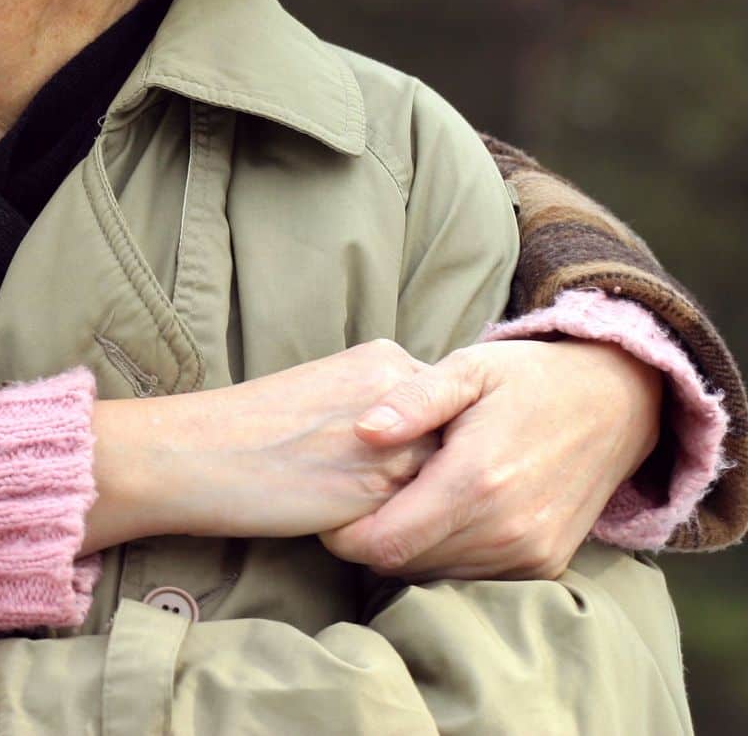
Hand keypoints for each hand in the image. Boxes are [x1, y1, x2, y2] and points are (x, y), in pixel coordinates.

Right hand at [90, 339, 438, 550]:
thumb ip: (378, 406)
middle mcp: (403, 394)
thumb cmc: (247, 425)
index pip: (442, 408)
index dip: (418, 441)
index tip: (381, 458)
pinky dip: (395, 528)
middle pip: (452, 443)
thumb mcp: (324, 390)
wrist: (197, 453)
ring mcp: (397, 442)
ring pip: (439, 485)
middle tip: (375, 489)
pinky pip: (415, 520)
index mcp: (384, 358)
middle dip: (428, 471)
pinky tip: (350, 524)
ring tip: (360, 508)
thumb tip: (418, 443)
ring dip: (416, 503)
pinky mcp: (380, 492)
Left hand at [320, 338, 661, 579]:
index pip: (385, 543)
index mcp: (477, 480)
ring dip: (406, 548)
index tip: (328, 509)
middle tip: (357, 500)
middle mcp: (506, 528)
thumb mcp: (467, 369)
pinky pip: (471, 576)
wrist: (617, 404)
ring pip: (433, 575)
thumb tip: (362, 430)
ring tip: (399, 501)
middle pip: (403, 564)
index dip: (343, 536)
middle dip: (369, 539)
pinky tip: (438, 513)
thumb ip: (412, 400)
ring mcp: (529, 552)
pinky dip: (444, 554)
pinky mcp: (544, 563)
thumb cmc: (528, 380)